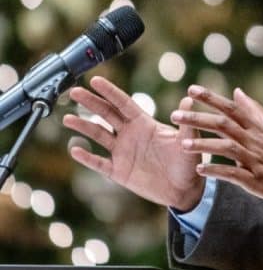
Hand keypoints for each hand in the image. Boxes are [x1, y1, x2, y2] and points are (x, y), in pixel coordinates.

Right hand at [63, 76, 204, 211]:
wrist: (185, 189)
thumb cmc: (189, 161)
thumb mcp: (188, 139)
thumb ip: (185, 121)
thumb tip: (189, 99)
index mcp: (145, 124)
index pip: (124, 103)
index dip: (110, 92)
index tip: (95, 80)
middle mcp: (131, 135)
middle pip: (106, 114)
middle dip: (91, 102)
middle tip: (74, 91)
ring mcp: (123, 153)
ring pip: (99, 135)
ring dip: (84, 127)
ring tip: (67, 118)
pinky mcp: (119, 172)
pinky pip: (99, 163)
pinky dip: (87, 157)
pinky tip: (74, 149)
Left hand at [170, 86, 262, 207]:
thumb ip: (253, 109)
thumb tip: (237, 92)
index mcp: (257, 126)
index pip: (231, 108)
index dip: (210, 98)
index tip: (190, 90)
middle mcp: (254, 140)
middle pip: (223, 124)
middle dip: (198, 118)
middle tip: (174, 114)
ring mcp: (255, 160)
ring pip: (226, 148)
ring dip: (203, 145)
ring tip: (181, 144)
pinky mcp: (256, 181)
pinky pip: (233, 174)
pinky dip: (216, 170)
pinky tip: (200, 169)